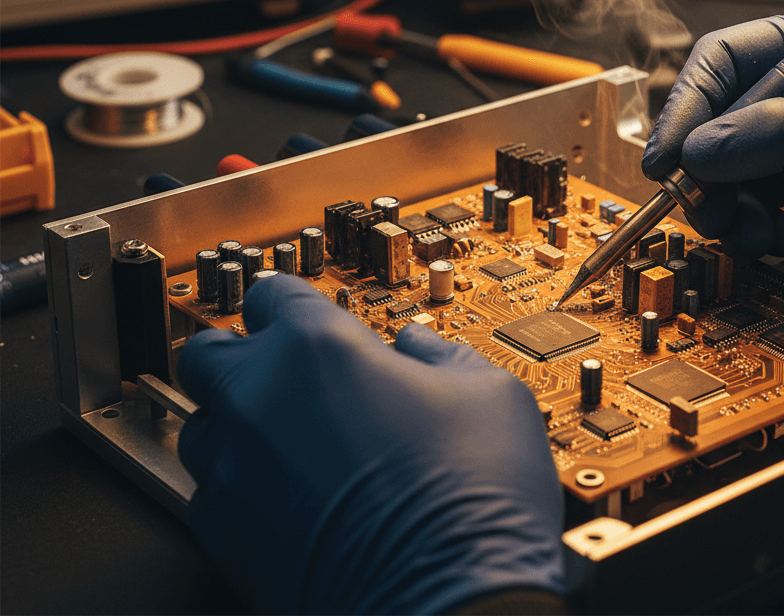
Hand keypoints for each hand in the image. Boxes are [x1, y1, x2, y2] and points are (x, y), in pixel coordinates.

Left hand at [177, 276, 564, 614]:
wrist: (449, 605)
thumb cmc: (471, 498)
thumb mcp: (488, 392)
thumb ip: (440, 352)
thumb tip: (420, 346)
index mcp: (320, 346)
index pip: (272, 293)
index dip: (291, 300)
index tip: (302, 311)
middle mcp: (261, 397)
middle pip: (207, 351)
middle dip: (238, 354)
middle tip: (282, 371)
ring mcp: (235, 468)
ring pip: (201, 424)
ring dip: (235, 422)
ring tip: (287, 439)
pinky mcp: (226, 535)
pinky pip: (207, 492)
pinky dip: (238, 486)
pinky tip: (287, 495)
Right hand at [642, 3, 783, 279]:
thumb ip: (775, 134)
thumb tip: (698, 152)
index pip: (721, 62)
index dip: (686, 108)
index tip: (669, 158)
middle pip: (712, 118)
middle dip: (704, 169)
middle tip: (708, 208)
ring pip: (723, 166)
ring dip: (727, 205)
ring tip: (754, 231)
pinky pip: (747, 198)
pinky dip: (751, 223)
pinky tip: (779, 234)